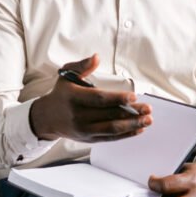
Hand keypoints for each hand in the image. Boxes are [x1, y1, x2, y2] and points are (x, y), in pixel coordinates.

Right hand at [29, 54, 151, 141]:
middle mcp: (79, 116)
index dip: (117, 99)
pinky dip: (126, 135)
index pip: (99, 99)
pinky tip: (138, 129)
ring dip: (132, 125)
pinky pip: (110, 138)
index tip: (133, 97)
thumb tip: (96, 57)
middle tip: (147, 108)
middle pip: (109, 115)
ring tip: (147, 120)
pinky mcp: (89, 139)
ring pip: (112, 129)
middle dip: (131, 112)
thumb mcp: (66, 75)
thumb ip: (82, 66)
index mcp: (74, 98)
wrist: (47, 118)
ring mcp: (84, 130)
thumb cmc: (61, 94)